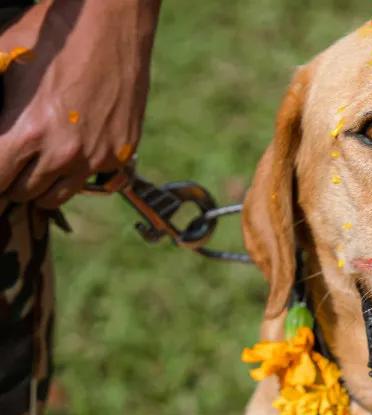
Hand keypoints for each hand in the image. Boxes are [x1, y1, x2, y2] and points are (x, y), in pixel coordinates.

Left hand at [0, 0, 161, 208]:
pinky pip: (91, 179)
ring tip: (36, 163)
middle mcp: (64, 153)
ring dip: (42, 184)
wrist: (113, 24)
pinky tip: (73, 145)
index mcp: (27, 132)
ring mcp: (97, 156)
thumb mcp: (4, 59)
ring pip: (57, 196)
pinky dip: (77, 170)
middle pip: (23, 193)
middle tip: (9, 161)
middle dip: (10, 179)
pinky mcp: (121, 152)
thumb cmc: (53, 36)